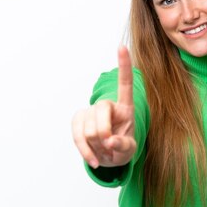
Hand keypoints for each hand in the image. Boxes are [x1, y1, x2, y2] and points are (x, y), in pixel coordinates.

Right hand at [72, 45, 135, 167]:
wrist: (108, 158)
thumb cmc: (122, 149)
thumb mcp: (129, 150)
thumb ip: (123, 145)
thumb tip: (110, 141)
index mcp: (125, 108)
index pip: (125, 84)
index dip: (124, 66)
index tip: (122, 47)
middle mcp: (108, 106)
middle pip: (101, 109)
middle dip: (104, 132)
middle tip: (109, 146)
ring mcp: (91, 112)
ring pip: (88, 126)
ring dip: (96, 145)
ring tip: (104, 151)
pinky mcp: (78, 121)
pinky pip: (77, 135)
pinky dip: (84, 150)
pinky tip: (93, 160)